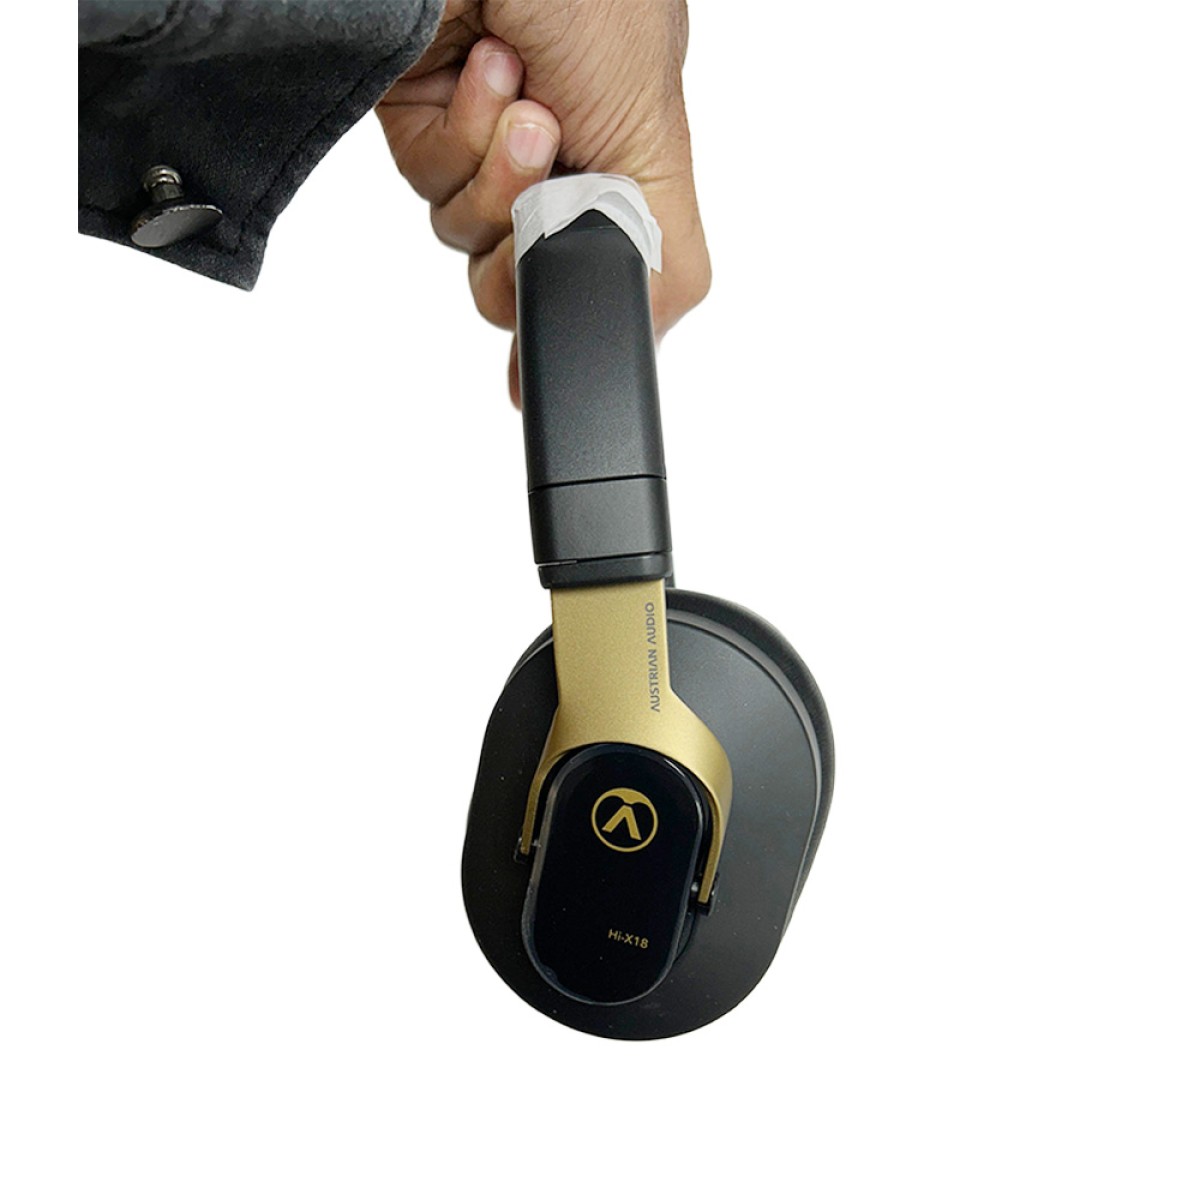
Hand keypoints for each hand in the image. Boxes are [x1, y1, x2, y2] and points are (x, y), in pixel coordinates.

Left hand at [377, 0, 709, 402]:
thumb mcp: (658, 144)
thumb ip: (659, 263)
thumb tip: (628, 347)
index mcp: (618, 169)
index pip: (587, 277)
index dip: (569, 285)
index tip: (566, 265)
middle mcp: (552, 165)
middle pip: (518, 276)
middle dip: (529, 223)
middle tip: (551, 153)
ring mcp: (485, 144)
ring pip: (466, 234)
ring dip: (496, 166)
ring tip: (522, 91)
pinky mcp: (423, 120)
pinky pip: (427, 180)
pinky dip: (454, 132)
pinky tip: (478, 69)